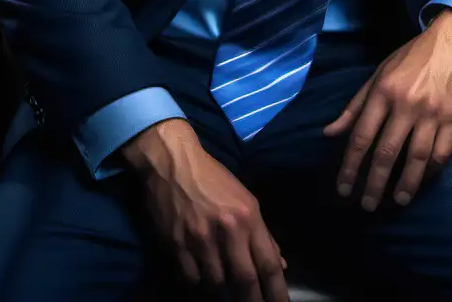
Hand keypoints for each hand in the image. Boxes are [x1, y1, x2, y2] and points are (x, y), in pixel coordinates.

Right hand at [122, 119, 288, 301]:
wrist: (173, 163)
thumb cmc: (213, 179)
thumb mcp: (245, 199)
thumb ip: (262, 233)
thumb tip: (278, 263)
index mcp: (248, 217)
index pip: (268, 263)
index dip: (277, 292)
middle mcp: (227, 230)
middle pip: (245, 280)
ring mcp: (200, 239)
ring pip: (216, 284)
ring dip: (222, 289)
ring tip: (225, 287)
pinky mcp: (176, 245)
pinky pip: (191, 279)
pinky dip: (198, 282)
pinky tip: (201, 274)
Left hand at [322, 9, 451, 211]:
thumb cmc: (411, 58)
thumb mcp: (378, 74)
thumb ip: (355, 106)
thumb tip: (329, 133)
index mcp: (383, 91)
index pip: (361, 136)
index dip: (350, 166)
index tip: (343, 188)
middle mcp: (406, 104)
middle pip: (386, 152)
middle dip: (374, 183)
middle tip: (366, 205)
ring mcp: (432, 113)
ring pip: (416, 158)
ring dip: (405, 184)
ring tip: (396, 201)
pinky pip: (441, 153)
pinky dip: (430, 171)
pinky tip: (422, 180)